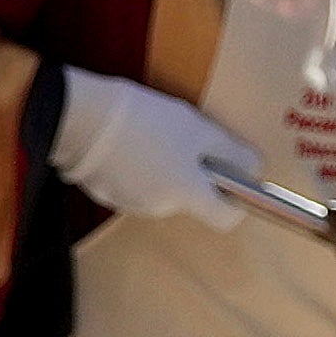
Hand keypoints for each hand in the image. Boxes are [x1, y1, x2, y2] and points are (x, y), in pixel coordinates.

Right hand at [48, 67, 264, 227]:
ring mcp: (131, 203)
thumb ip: (230, 151)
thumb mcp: (196, 128)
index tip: (234, 176)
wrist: (81, 118)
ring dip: (166, 166)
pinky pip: (135, 184)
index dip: (236, 199)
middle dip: (196, 172)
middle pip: (192, 198)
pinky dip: (139, 166)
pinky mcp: (107, 193)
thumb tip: (255, 168)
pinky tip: (130, 139)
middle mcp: (161, 208)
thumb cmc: (142, 120)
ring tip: (154, 132)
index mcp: (187, 194)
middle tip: (188, 138)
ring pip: (163, 189)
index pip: (226, 219)